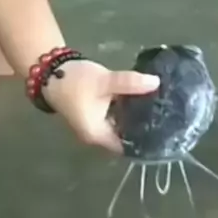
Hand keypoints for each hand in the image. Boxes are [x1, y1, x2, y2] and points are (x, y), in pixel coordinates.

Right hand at [42, 59, 159, 152]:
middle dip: (143, 125)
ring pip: (122, 123)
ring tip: (160, 105)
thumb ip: (129, 83)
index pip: (127, 146)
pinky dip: (127, 108)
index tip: (165, 128)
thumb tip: (156, 82)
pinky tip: (143, 98)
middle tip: (167, 114)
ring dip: (136, 115)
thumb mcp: (104, 81)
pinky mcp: (96, 112)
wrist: (50, 71)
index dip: (145, 139)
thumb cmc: (74, 82)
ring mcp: (96, 124)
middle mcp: (97, 134)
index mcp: (97, 135)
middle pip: (126, 135)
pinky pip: (116, 115)